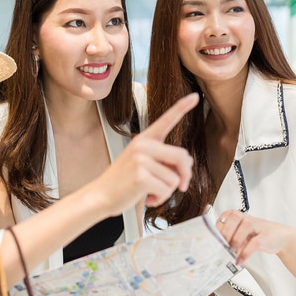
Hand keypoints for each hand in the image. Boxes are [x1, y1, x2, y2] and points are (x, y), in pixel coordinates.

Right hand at [92, 93, 198, 214]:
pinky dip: (160, 199)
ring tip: (151, 192)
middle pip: (182, 157)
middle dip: (185, 175)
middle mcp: (142, 145)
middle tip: (179, 187)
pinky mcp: (141, 177)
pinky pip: (166, 190)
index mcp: (144, 139)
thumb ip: (164, 160)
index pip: (166, 120)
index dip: (182, 107)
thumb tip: (188, 164)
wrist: (100, 196)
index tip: (195, 96)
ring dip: (167, 191)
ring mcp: (141, 160)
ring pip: (175, 178)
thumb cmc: (123, 182)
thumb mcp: (143, 164)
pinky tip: (148, 199)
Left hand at [216, 210, 293, 266]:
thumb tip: (215, 250)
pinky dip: (246, 253)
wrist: (279, 236)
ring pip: (243, 228)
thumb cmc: (256, 235)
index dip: (215, 232)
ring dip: (235, 242)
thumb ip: (228, 240)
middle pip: (231, 220)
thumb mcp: (239, 235)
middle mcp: (245, 217)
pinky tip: (241, 260)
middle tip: (222, 247)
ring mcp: (256, 225)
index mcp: (235, 216)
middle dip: (225, 235)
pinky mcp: (264, 235)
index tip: (212, 243)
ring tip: (232, 253)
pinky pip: (254, 243)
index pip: (221, 219)